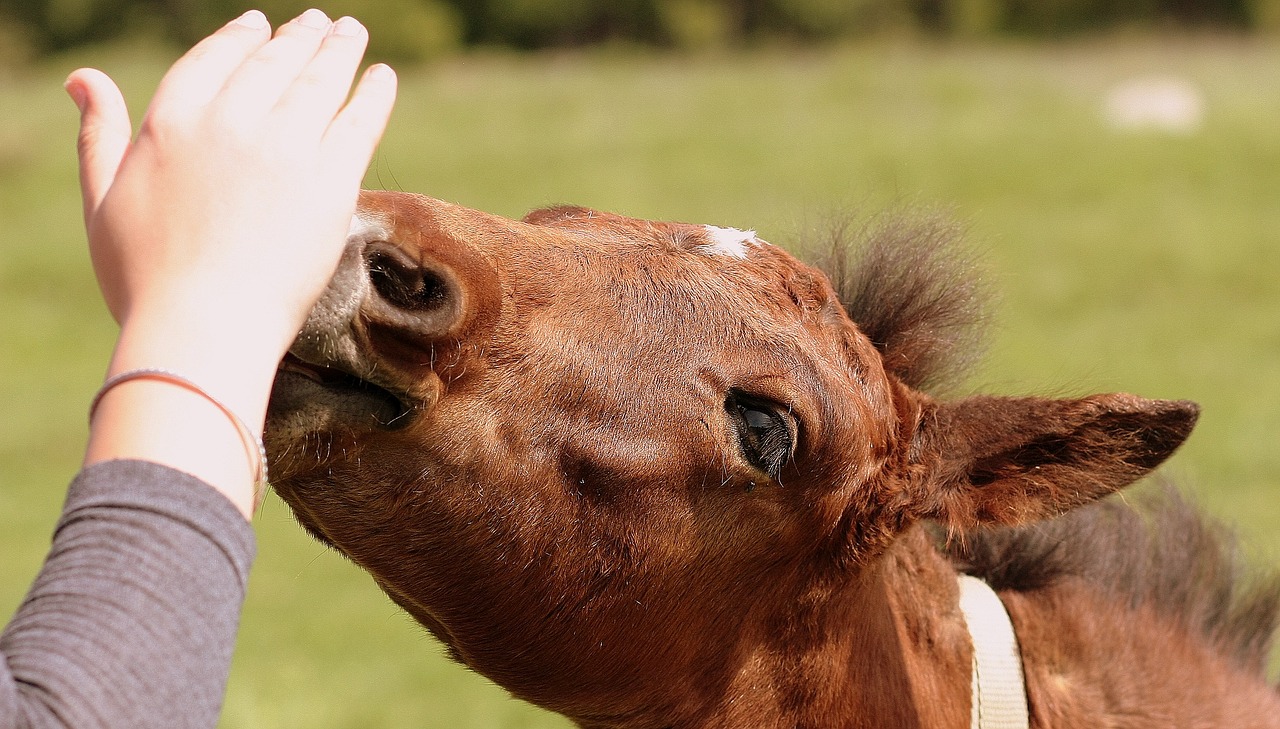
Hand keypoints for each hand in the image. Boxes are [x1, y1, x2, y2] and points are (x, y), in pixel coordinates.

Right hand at [70, 9, 396, 517]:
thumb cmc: (145, 281)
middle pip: (274, 64)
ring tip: (353, 34)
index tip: (259, 25)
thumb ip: (98, 136)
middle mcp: (230, 124)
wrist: (203, 329)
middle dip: (301, 38)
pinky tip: (383, 76)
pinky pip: (359, 122)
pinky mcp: (331, 182)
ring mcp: (285, 150)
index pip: (214, 60)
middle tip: (322, 25)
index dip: (241, 39)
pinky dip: (373, 93)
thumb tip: (83, 79)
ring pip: (320, 82)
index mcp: (171, 123)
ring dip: (340, 51)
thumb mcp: (102, 202)